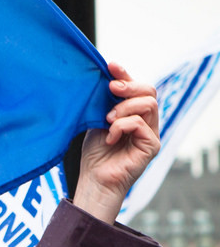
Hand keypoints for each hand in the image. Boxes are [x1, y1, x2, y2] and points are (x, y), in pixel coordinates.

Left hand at [73, 62, 159, 223]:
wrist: (93, 181)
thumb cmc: (95, 155)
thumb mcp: (97, 122)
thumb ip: (104, 104)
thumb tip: (104, 80)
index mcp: (134, 114)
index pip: (137, 88)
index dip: (125, 74)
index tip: (110, 65)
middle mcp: (146, 121)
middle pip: (149, 91)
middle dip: (129, 86)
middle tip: (111, 88)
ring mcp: (151, 133)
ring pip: (148, 104)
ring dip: (124, 108)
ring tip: (107, 120)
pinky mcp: (152, 146)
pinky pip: (140, 124)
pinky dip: (121, 126)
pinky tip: (110, 137)